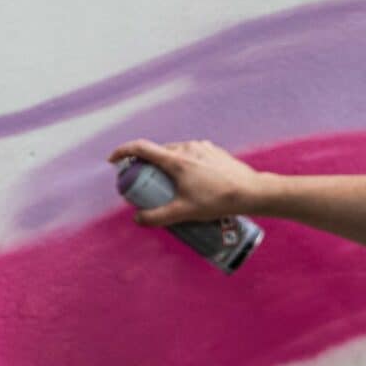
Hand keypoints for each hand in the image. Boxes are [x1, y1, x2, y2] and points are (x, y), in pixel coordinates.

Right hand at [107, 138, 262, 226]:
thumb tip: (138, 218)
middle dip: (146, 166)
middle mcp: (187, 148)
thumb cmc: (217, 201)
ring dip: (166, 166)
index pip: (141, 148)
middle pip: (158, 152)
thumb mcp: (183, 212)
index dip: (122, 152)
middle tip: (143, 183)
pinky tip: (190, 182)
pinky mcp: (214, 151)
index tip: (113, 161)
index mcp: (176, 159)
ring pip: (175, 153)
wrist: (251, 192)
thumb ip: (157, 217)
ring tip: (169, 186)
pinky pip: (191, 155)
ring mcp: (202, 147)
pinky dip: (183, 165)